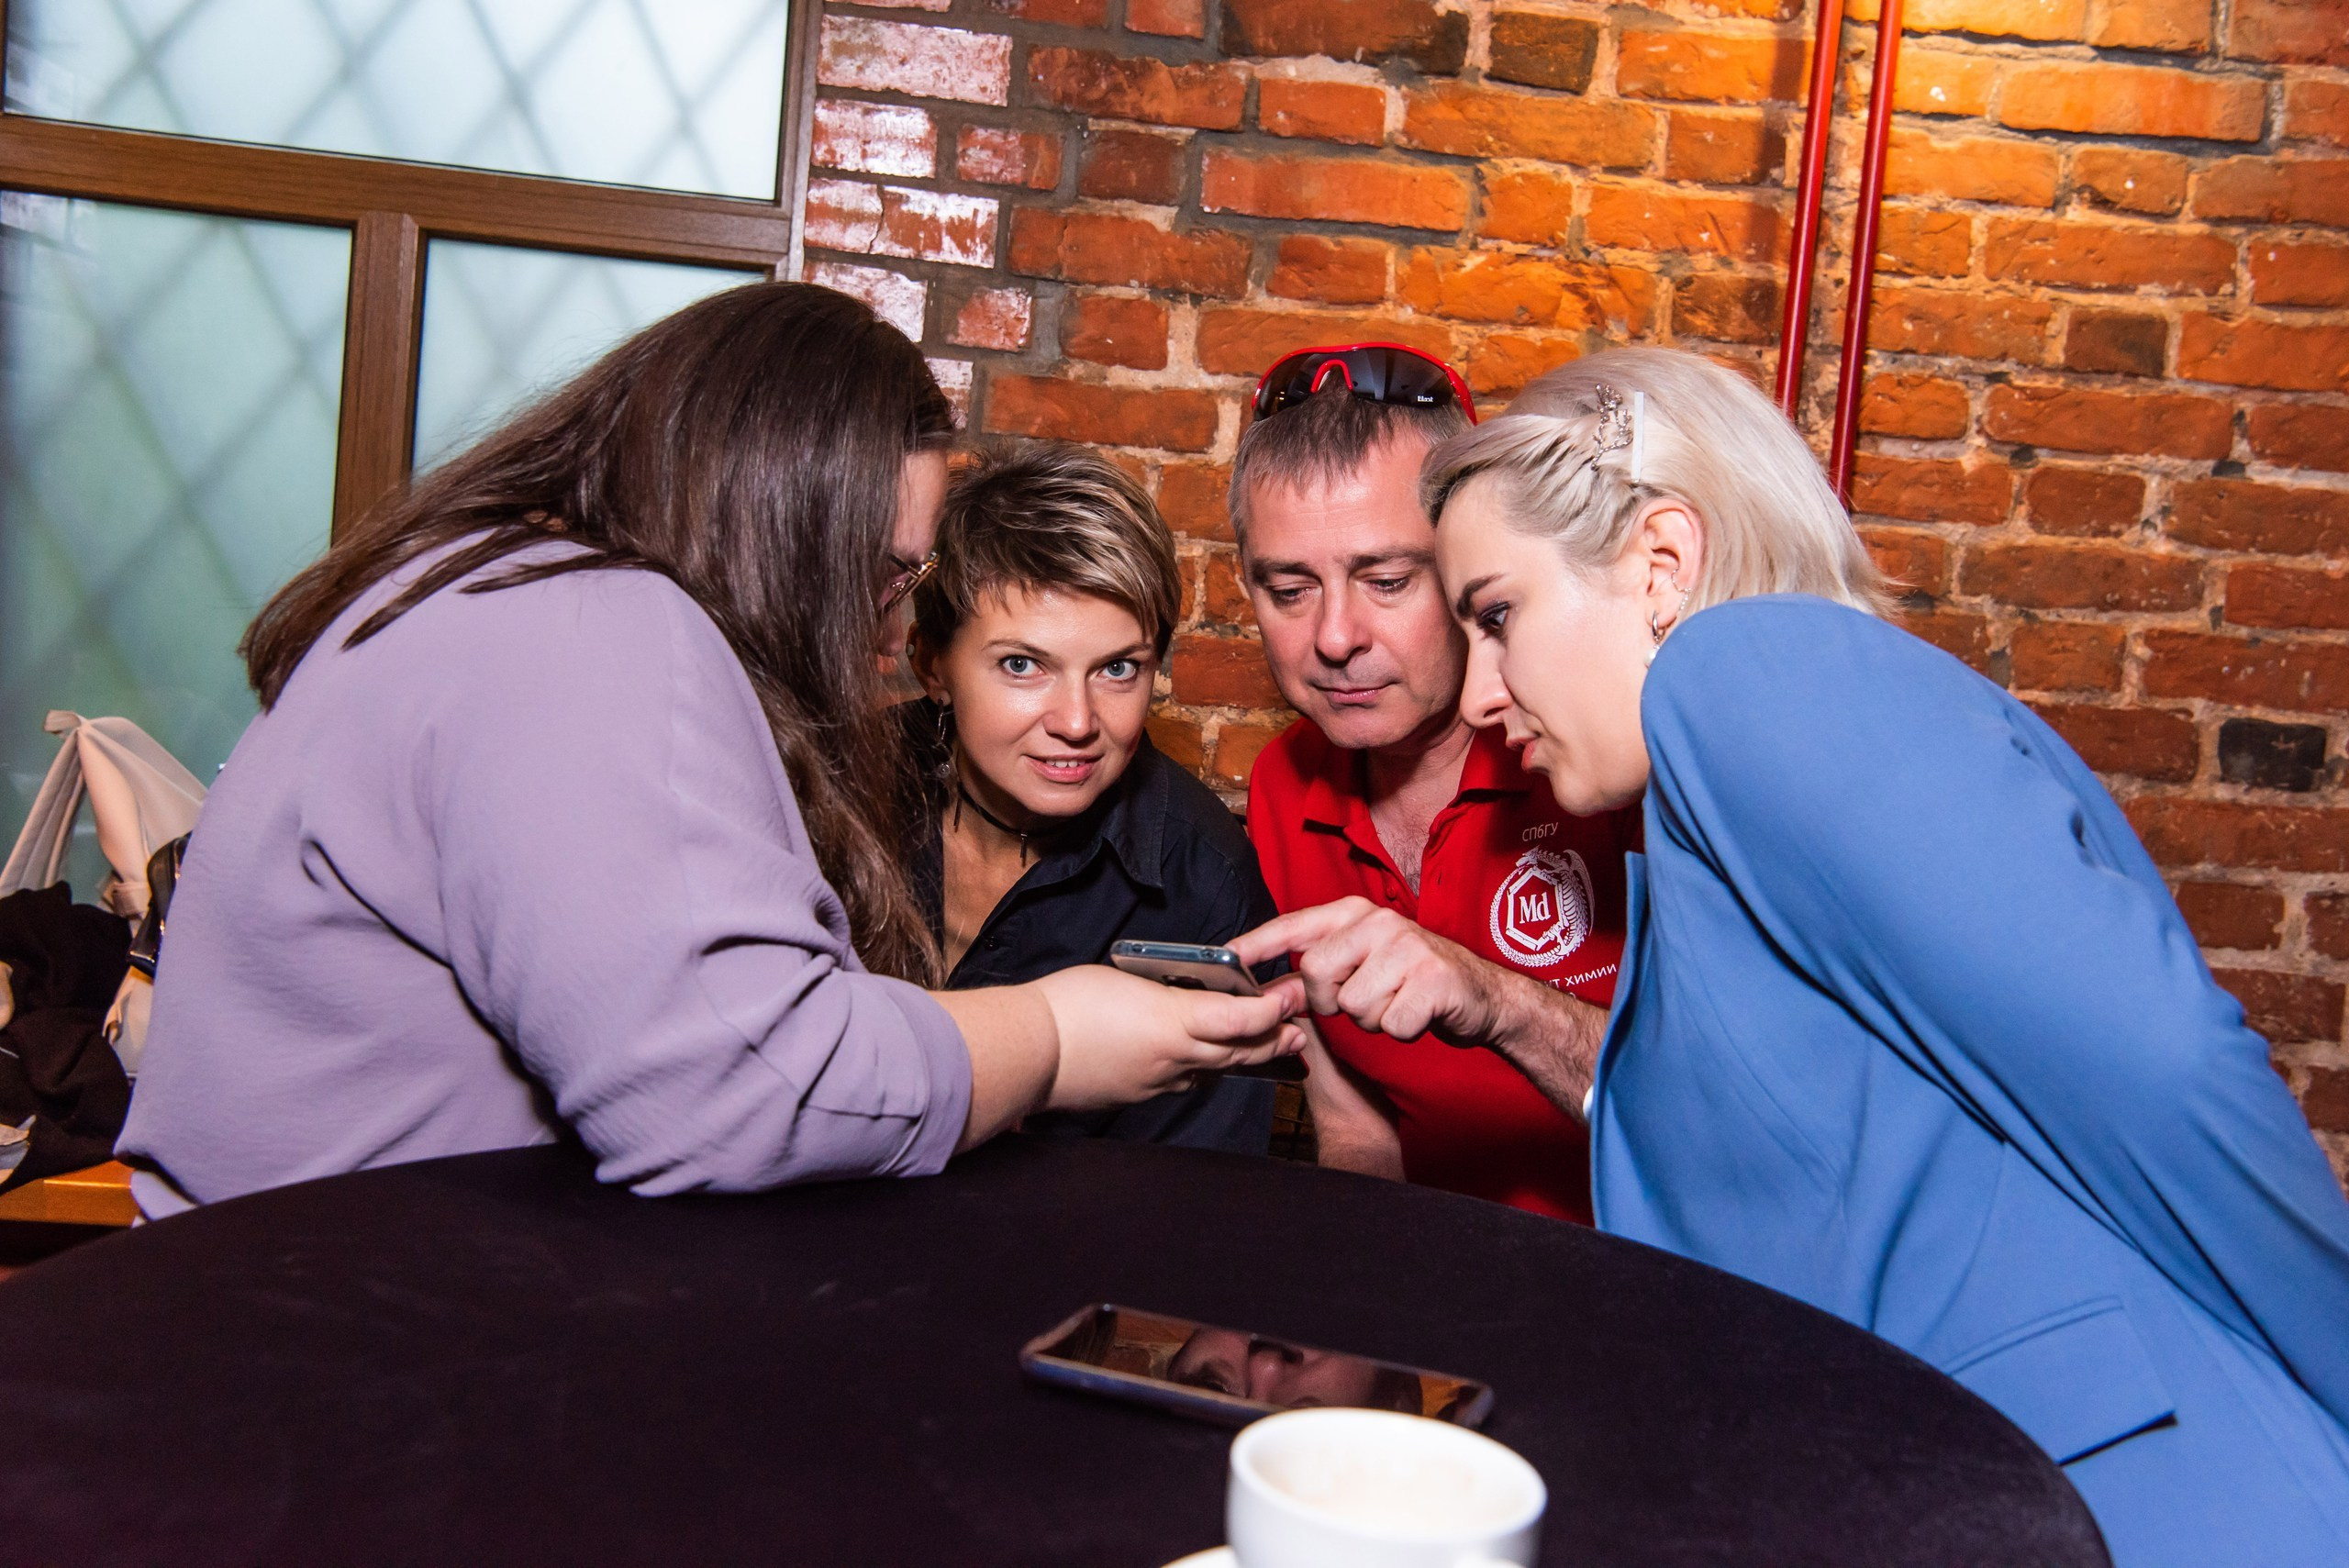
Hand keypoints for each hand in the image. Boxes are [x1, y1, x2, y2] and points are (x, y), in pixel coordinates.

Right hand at [1032, 965, 1307, 1113]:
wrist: (1028, 1051)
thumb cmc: (1069, 1004)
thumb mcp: (1126, 981)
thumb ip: (1165, 992)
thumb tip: (1185, 997)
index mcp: (1172, 1021)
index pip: (1239, 1020)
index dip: (1271, 1011)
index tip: (1290, 997)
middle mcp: (1174, 1058)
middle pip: (1238, 1052)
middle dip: (1273, 1040)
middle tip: (1298, 1029)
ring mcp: (1158, 1082)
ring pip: (1215, 1070)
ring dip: (1245, 1058)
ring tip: (1269, 1047)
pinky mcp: (1140, 1096)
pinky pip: (1184, 1082)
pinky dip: (1205, 1069)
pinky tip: (1207, 1061)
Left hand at [1228, 897, 1503, 1048]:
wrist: (1483, 996)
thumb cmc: (1414, 982)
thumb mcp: (1363, 968)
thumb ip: (1316, 978)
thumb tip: (1270, 995)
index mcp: (1356, 914)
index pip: (1295, 926)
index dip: (1258, 943)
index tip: (1227, 956)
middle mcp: (1380, 922)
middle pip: (1317, 973)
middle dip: (1332, 1002)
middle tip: (1363, 1000)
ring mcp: (1409, 948)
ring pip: (1354, 1006)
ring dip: (1372, 1020)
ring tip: (1397, 1003)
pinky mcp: (1434, 979)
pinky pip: (1390, 1024)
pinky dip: (1401, 1031)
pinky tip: (1418, 1015)